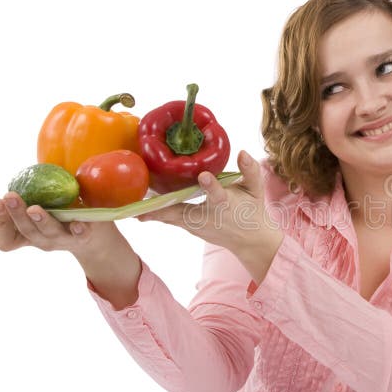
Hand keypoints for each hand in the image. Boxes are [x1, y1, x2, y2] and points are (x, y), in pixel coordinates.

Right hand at [0, 192, 118, 257]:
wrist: (97, 235)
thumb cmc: (60, 218)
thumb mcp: (35, 213)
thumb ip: (15, 208)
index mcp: (29, 236)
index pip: (6, 240)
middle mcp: (43, 241)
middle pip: (26, 232)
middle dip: (15, 214)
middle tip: (8, 197)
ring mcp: (63, 240)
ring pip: (47, 233)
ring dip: (40, 220)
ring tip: (34, 208)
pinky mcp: (84, 235)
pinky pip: (80, 235)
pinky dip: (78, 230)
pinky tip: (76, 223)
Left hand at [137, 150, 283, 280]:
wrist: (249, 239)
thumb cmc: (252, 209)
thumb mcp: (256, 190)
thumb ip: (250, 171)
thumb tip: (243, 152)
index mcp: (226, 204)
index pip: (219, 194)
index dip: (211, 186)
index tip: (204, 177)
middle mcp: (210, 216)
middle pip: (186, 213)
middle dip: (167, 210)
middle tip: (145, 208)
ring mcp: (198, 225)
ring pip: (174, 218)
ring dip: (155, 213)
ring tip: (135, 209)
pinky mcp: (190, 228)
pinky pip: (171, 220)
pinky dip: (156, 215)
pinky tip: (139, 211)